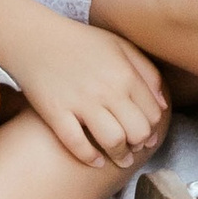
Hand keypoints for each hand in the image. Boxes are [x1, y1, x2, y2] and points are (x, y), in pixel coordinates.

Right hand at [2, 10, 171, 169]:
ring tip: (120, 158)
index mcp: (124, 72)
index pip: (153, 113)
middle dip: (139, 144)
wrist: (35, 37)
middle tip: (134, 147)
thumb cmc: (80, 42)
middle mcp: (106, 89)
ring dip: (120, 156)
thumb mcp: (118, 46)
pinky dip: (90, 158)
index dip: (152, 127)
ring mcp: (80, 102)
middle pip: (137, 132)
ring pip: (113, 142)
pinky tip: (95, 160)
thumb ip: (146, 71)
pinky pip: (78, 145)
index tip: (146, 133)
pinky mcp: (56, 113)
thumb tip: (162, 104)